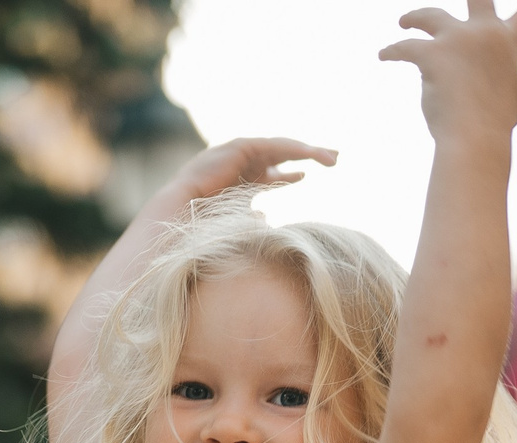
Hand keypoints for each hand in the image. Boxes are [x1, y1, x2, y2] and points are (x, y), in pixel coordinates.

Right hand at [167, 136, 338, 204]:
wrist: (183, 214)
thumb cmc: (204, 224)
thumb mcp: (238, 220)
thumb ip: (252, 218)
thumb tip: (265, 219)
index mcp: (240, 180)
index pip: (270, 174)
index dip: (289, 175)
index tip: (305, 176)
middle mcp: (241, 164)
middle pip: (281, 156)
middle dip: (307, 156)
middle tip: (333, 158)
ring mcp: (239, 153)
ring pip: (281, 148)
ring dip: (307, 150)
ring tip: (330, 157)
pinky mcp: (239, 147)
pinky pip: (273, 145)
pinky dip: (293, 149)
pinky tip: (310, 153)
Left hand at [380, 1, 516, 145]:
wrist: (475, 140)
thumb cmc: (497, 123)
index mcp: (507, 42)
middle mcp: (484, 34)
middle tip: (447, 2)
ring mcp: (459, 41)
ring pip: (429, 16)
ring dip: (413, 18)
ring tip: (404, 22)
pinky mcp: (433, 55)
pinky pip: (406, 47)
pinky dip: (393, 51)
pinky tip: (384, 55)